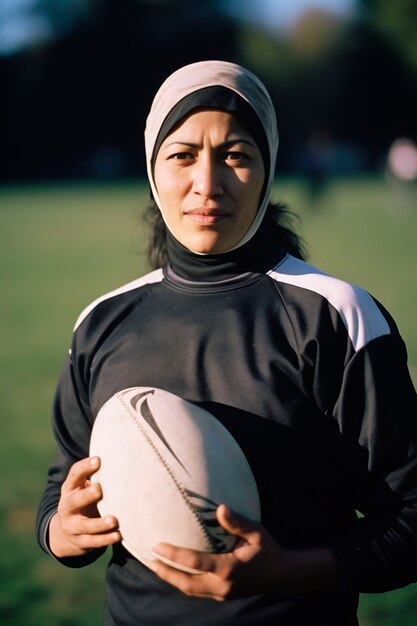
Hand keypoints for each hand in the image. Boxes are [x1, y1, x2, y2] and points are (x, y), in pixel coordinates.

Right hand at [48, 456, 120, 557]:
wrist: (65, 532)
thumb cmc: (84, 499)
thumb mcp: (83, 486)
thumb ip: (97, 474)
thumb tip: (122, 453)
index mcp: (70, 488)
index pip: (75, 475)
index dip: (85, 467)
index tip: (98, 460)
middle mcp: (68, 506)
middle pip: (74, 501)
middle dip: (86, 495)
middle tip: (99, 490)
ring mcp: (72, 526)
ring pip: (85, 526)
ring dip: (100, 524)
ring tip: (114, 520)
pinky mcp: (80, 541)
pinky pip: (93, 542)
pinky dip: (105, 539)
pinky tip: (118, 536)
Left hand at [149, 505, 337, 600]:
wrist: (284, 576)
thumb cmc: (269, 550)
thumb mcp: (256, 533)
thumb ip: (237, 521)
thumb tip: (220, 507)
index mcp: (227, 569)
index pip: (193, 563)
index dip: (173, 555)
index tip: (157, 546)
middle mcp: (222, 585)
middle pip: (185, 583)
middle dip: (165, 572)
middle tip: (149, 560)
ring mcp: (222, 593)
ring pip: (190, 591)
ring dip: (172, 580)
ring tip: (156, 566)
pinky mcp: (224, 595)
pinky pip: (198, 592)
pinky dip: (184, 583)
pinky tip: (176, 573)